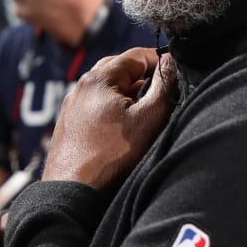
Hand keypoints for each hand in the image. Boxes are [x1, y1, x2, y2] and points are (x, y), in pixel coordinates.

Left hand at [42, 48, 175, 189]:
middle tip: (163, 94)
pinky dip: (113, 110)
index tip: (177, 75)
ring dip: (128, 95)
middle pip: (120, 69)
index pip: (137, 55)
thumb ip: (164, 86)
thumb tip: (172, 62)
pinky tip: (122, 130)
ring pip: (107, 89)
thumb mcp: (148, 119)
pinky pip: (95, 106)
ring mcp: (71, 106)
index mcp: (99, 78)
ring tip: (144, 115)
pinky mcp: (69, 124)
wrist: (72, 191)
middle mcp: (81, 86)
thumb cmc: (111, 156)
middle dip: (144, 77)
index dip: (161, 61)